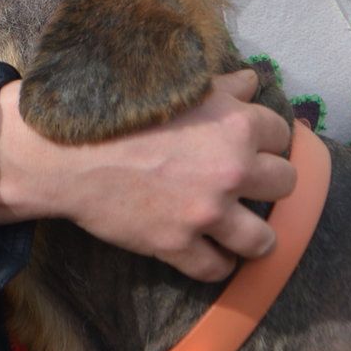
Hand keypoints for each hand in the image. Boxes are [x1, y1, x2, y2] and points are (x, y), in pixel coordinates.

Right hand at [0, 70, 294, 281]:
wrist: (66, 151)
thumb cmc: (118, 109)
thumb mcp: (175, 87)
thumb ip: (221, 87)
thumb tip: (251, 83)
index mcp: (234, 124)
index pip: (281, 133)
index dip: (267, 138)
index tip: (254, 144)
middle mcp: (230, 169)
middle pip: (284, 184)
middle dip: (269, 184)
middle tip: (248, 185)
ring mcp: (206, 211)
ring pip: (262, 239)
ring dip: (254, 235)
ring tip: (242, 231)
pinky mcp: (178, 244)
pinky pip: (216, 268)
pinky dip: (215, 263)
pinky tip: (208, 252)